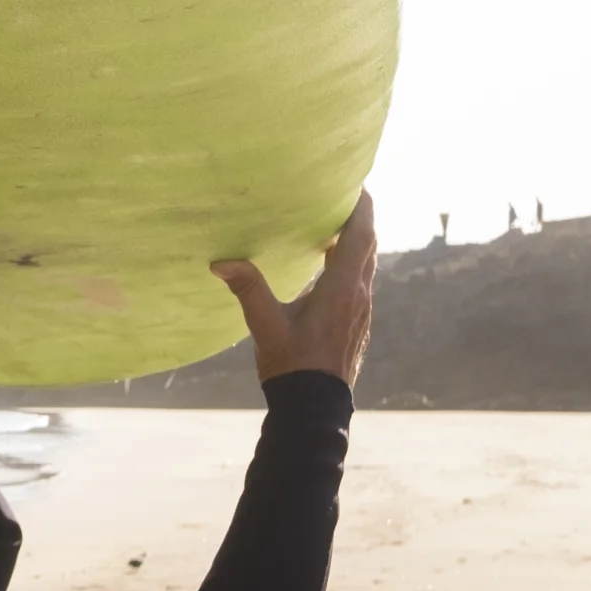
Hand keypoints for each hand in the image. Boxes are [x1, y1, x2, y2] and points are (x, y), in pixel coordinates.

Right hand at [214, 192, 375, 384]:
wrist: (315, 408)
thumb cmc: (293, 366)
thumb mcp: (266, 326)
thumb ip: (248, 289)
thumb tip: (222, 261)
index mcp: (342, 288)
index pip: (360, 234)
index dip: (361, 205)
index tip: (354, 182)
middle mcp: (359, 295)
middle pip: (368, 244)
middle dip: (358, 218)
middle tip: (341, 196)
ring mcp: (362, 311)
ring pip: (366, 264)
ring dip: (356, 242)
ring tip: (333, 225)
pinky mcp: (358, 324)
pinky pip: (361, 282)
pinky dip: (351, 264)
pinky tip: (329, 268)